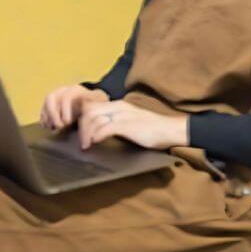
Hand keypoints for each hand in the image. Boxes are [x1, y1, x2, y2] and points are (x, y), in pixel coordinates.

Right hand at [41, 84, 109, 130]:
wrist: (89, 100)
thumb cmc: (93, 102)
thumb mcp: (98, 101)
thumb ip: (95, 102)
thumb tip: (90, 104)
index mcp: (74, 90)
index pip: (66, 97)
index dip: (65, 110)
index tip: (67, 123)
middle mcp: (62, 90)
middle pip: (51, 98)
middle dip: (52, 114)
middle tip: (58, 127)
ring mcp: (54, 96)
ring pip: (45, 103)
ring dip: (47, 117)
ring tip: (52, 128)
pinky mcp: (49, 103)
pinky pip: (42, 109)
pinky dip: (43, 118)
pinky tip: (47, 126)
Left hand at [74, 98, 188, 150]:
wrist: (170, 130)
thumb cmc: (152, 130)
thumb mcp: (129, 122)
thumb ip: (115, 122)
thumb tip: (99, 132)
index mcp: (118, 105)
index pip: (91, 105)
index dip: (82, 118)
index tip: (80, 132)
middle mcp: (118, 107)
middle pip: (89, 111)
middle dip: (81, 127)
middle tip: (82, 142)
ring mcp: (123, 115)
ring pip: (94, 119)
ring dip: (86, 134)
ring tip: (86, 146)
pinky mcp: (128, 125)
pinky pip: (105, 128)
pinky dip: (97, 135)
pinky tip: (95, 143)